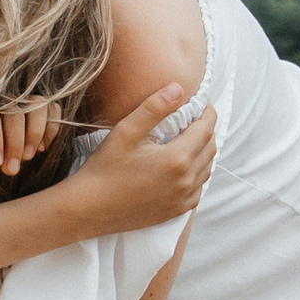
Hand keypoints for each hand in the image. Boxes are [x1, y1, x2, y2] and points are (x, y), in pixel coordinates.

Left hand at [0, 97, 64, 176]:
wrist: (2, 160)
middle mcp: (7, 99)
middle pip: (15, 114)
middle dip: (14, 144)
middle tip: (11, 170)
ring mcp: (29, 100)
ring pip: (37, 107)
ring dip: (34, 133)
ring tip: (28, 157)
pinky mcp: (48, 106)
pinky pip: (54, 110)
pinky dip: (51, 129)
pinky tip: (43, 149)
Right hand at [73, 84, 217, 234]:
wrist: (88, 210)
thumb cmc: (103, 169)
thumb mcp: (126, 132)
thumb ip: (154, 108)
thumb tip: (178, 88)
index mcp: (176, 159)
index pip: (206, 128)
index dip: (207, 111)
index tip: (201, 101)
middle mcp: (185, 181)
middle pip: (210, 148)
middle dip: (206, 129)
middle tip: (194, 117)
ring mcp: (183, 199)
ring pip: (207, 169)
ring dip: (203, 151)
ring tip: (188, 138)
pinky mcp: (176, 211)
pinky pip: (199, 188)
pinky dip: (198, 173)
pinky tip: (183, 166)